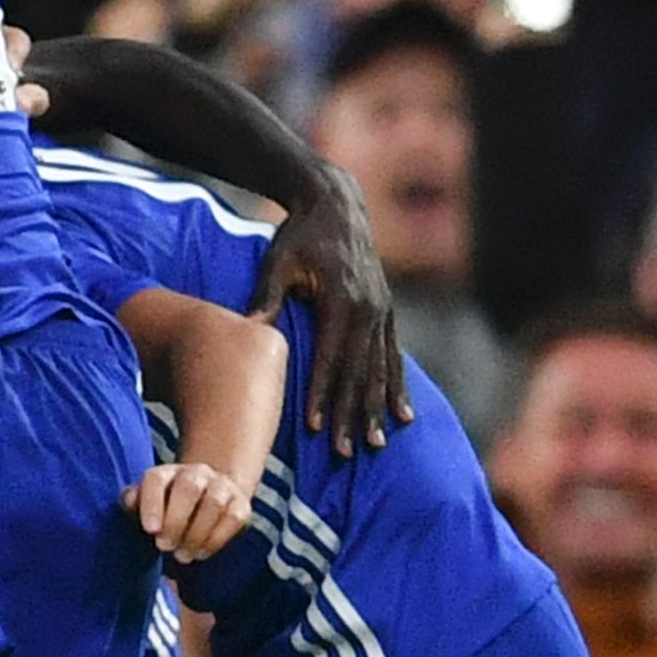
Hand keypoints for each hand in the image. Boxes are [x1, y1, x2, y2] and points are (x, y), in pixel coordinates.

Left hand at [130, 457, 254, 562]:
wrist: (206, 501)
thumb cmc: (166, 509)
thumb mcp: (145, 506)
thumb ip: (133, 502)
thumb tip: (129, 500)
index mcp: (167, 473)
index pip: (157, 479)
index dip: (152, 503)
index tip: (150, 530)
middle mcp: (196, 473)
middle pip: (189, 488)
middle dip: (176, 521)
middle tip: (165, 547)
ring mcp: (221, 486)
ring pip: (213, 503)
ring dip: (196, 534)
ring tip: (182, 555)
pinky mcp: (241, 503)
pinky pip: (233, 518)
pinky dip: (215, 539)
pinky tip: (200, 553)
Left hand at [256, 160, 414, 455]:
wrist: (335, 204)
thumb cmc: (298, 235)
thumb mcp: (278, 261)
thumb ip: (268, 297)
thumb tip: (253, 330)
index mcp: (342, 299)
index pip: (330, 357)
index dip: (321, 393)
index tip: (314, 426)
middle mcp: (370, 309)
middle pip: (358, 372)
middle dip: (349, 414)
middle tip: (343, 452)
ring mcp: (383, 311)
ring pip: (380, 369)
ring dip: (376, 410)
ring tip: (375, 444)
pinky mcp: (387, 312)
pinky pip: (395, 357)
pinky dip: (397, 387)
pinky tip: (403, 416)